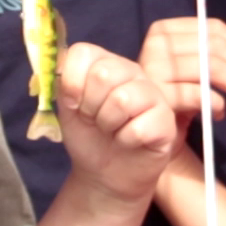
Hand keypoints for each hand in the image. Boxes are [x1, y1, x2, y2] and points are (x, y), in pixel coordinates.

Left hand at [58, 44, 179, 206]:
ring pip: (122, 100)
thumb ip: (62, 83)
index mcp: (105, 62)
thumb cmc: (88, 135)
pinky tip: (127, 141)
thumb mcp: (66, 108)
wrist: (105, 173)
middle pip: (102, 74)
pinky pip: (138, 128)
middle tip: (94, 119)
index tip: (73, 103)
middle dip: (89, 106)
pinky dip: (125, 140)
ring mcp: (153, 94)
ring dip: (107, 124)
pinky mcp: (166, 121)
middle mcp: (132, 72)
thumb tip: (59, 66)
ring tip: (111, 130)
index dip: (71, 81)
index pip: (83, 52)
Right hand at [138, 17, 225, 128]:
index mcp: (165, 30)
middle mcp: (157, 44)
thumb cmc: (176, 93)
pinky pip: (201, 95)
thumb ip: (224, 46)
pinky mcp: (159, 95)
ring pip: (212, 68)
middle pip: (216, 47)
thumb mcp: (202, 67)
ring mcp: (155, 69)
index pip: (213, 28)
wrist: (149, 126)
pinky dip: (219, 104)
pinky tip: (219, 114)